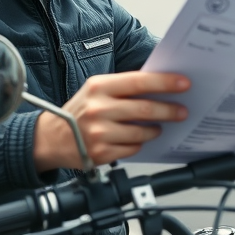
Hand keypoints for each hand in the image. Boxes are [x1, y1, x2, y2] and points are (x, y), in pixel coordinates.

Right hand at [33, 72, 189, 170]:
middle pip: (145, 109)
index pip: (139, 82)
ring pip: (142, 132)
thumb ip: (123, 88)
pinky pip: (133, 148)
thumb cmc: (79, 111)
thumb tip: (159, 87)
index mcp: (99, 87)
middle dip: (170, 110)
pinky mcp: (101, 153)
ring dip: (155, 130)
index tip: (184, 83)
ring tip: (157, 127)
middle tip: (182, 111)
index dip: (165, 82)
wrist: (51, 138)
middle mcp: (98, 108)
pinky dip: (139, 143)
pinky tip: (134, 139)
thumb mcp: (96, 91)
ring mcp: (99, 132)